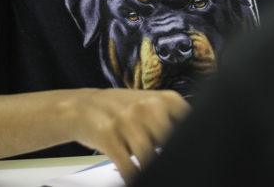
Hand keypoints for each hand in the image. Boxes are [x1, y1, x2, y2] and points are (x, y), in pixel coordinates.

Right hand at [67, 88, 189, 183]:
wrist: (82, 106)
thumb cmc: (120, 110)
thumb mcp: (149, 106)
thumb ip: (170, 122)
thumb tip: (191, 146)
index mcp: (163, 99)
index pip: (188, 121)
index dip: (187, 140)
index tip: (185, 150)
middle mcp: (145, 106)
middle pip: (169, 142)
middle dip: (166, 155)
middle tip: (161, 159)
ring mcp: (125, 120)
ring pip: (148, 156)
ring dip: (149, 167)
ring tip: (147, 168)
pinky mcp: (107, 136)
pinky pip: (127, 166)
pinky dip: (132, 175)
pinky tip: (133, 174)